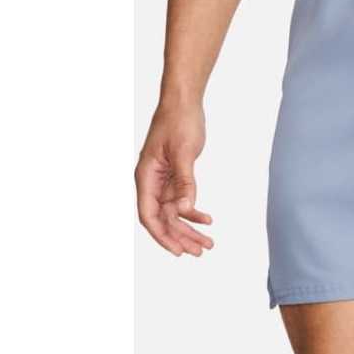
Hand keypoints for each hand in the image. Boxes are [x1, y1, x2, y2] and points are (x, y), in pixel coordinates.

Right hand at [135, 100, 212, 256]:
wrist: (183, 102)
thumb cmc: (179, 121)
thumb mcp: (184, 152)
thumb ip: (184, 182)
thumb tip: (185, 208)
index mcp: (146, 176)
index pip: (149, 215)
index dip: (162, 236)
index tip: (178, 251)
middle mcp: (151, 181)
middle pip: (162, 219)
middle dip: (180, 237)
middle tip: (199, 252)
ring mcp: (162, 180)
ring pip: (173, 213)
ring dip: (189, 229)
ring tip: (208, 244)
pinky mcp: (174, 176)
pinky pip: (181, 201)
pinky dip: (194, 212)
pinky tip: (207, 220)